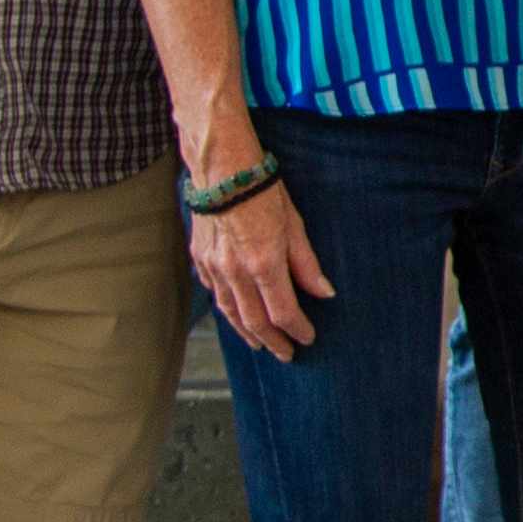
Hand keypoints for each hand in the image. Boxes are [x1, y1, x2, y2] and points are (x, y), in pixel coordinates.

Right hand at [188, 167, 332, 355]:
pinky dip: (227, 309)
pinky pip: (214, 293)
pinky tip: (236, 314)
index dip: (297, 329)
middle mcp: (235, 272)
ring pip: (229, 312)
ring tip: (261, 344)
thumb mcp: (294, 225)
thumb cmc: (262, 190)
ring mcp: (213, 267)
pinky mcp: (199, 257)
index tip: (308, 337)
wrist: (221, 167)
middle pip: (254, 321)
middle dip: (272, 342)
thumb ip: (306, 264)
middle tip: (286, 354)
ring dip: (247, 333)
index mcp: (263, 264)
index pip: (283, 312)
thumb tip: (324, 293)